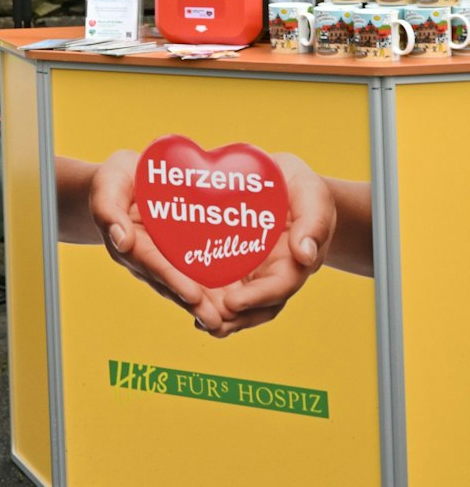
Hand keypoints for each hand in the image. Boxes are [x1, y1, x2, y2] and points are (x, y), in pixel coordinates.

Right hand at [87, 150, 227, 329]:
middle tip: (217, 321)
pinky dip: (216, 289)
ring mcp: (165, 260)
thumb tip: (122, 241)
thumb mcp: (108, 185)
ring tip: (229, 320)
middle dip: (194, 304)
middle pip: (172, 284)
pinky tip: (238, 301)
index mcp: (130, 244)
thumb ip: (109, 210)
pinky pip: (198, 273)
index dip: (173, 280)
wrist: (128, 179)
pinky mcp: (180, 256)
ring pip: (187, 285)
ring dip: (207, 304)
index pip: (152, 264)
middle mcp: (147, 259)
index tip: (193, 296)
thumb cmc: (116, 180)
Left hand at [205, 152, 336, 335]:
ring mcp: (252, 271)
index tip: (233, 303)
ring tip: (198, 321)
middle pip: (258, 305)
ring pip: (239, 302)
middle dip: (236, 318)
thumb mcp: (311, 195)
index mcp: (295, 260)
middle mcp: (273, 272)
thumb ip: (313, 222)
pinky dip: (207, 296)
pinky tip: (187, 300)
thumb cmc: (299, 187)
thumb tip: (305, 255)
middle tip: (208, 322)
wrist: (278, 180)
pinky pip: (219, 284)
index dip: (258, 297)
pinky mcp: (231, 264)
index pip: (280, 286)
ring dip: (221, 316)